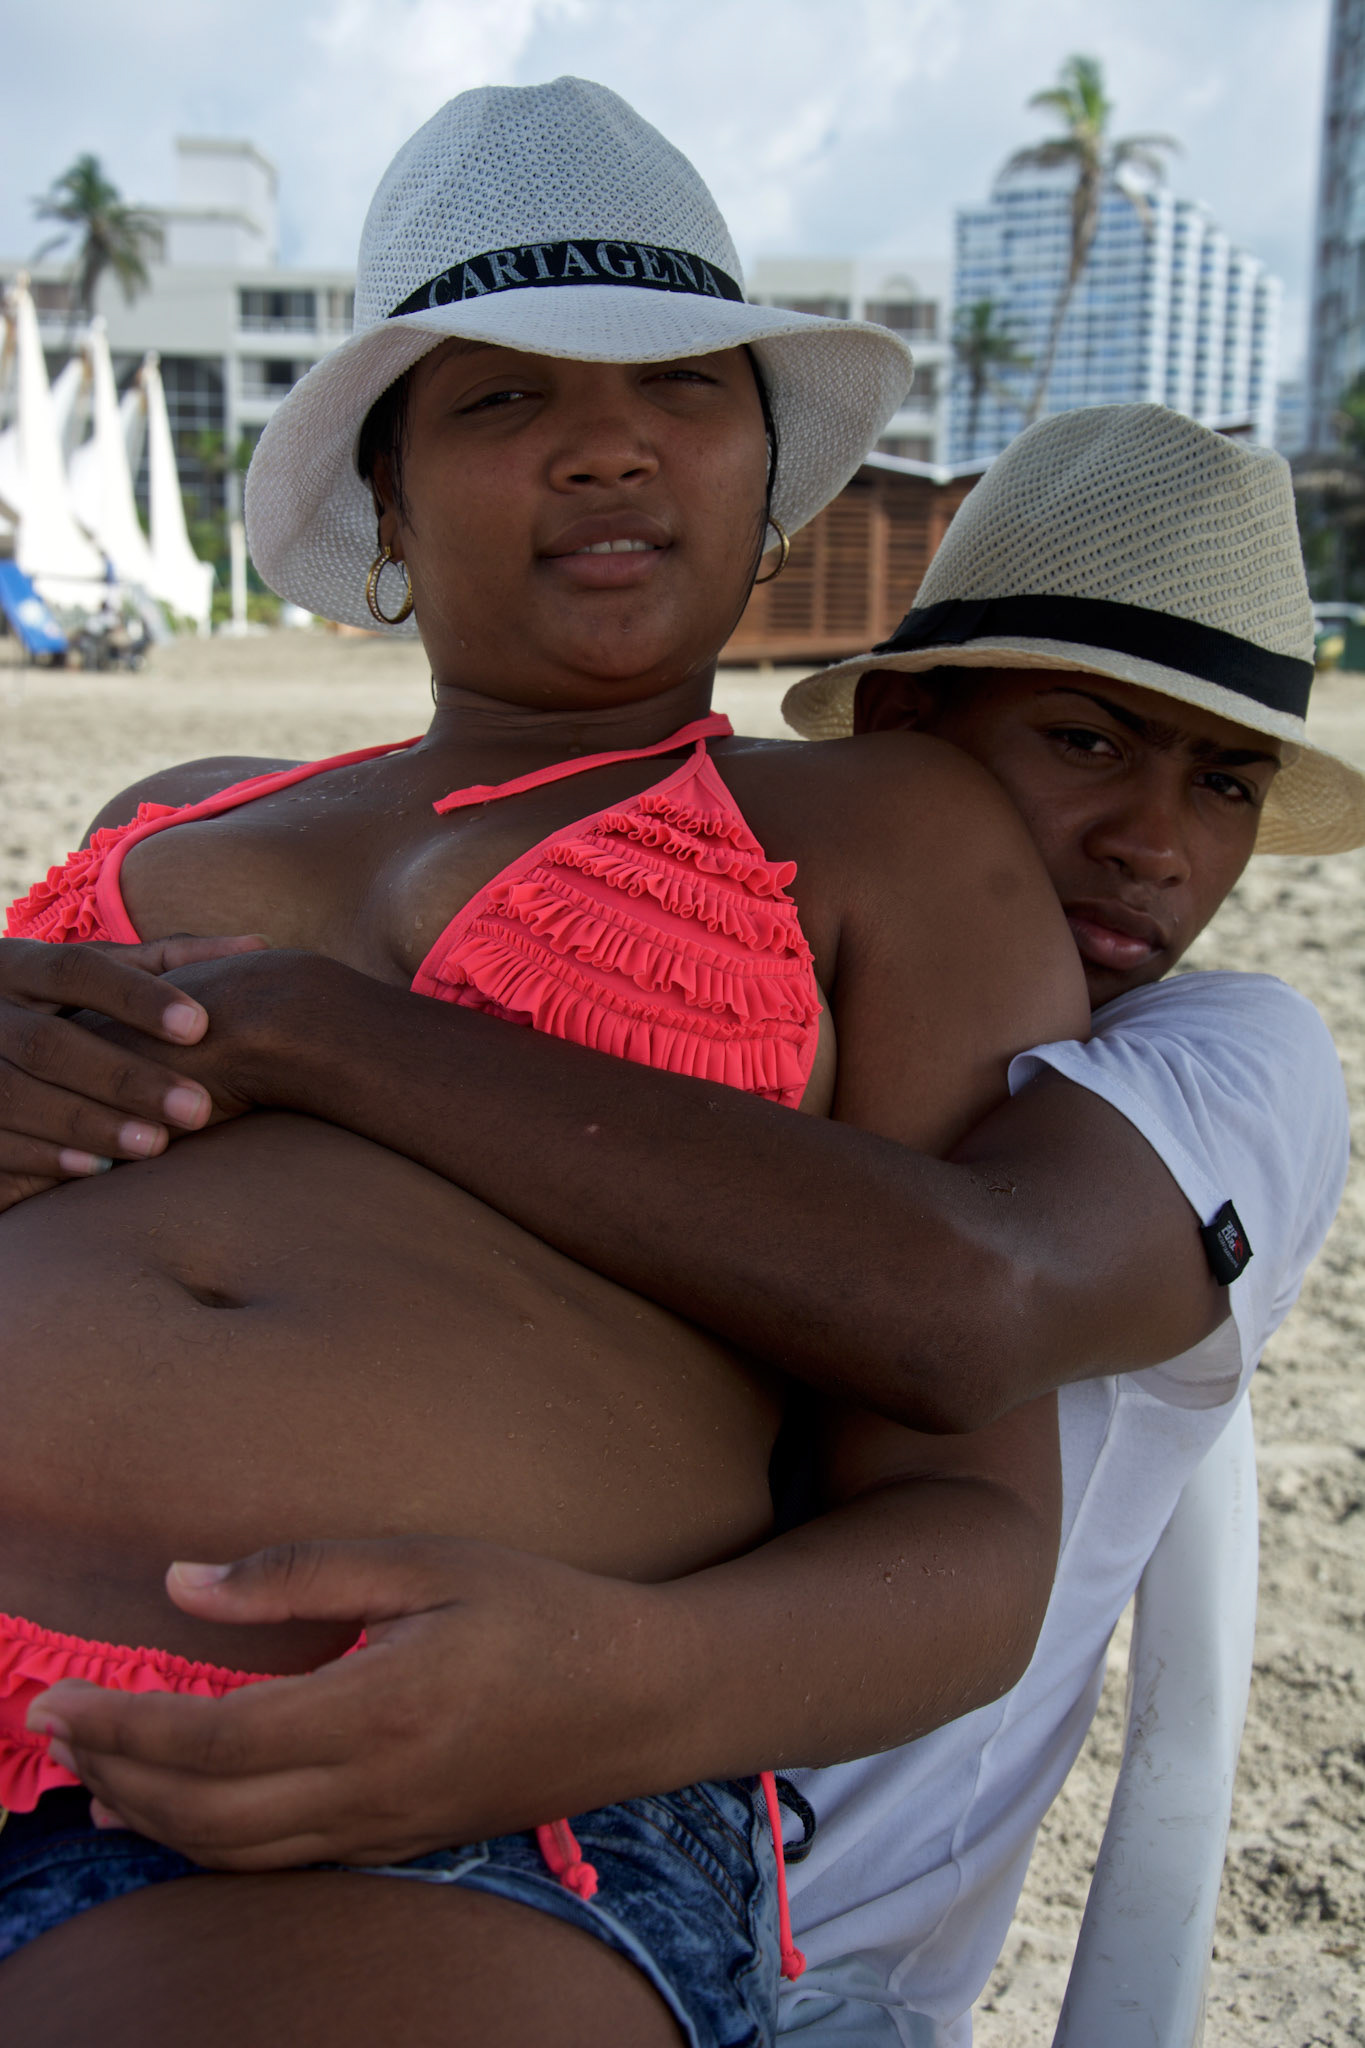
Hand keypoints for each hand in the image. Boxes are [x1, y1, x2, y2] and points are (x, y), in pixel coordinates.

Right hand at [0, 934, 265, 1207]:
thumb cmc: (54, 1006)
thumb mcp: (92, 975)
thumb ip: (167, 963)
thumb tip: (259, 946)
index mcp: (16, 964)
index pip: (76, 969)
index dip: (136, 998)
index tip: (202, 1027)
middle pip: (48, 1042)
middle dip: (125, 1078)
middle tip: (199, 1108)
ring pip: (16, 1095)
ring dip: (89, 1124)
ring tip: (157, 1146)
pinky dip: (42, 1157)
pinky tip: (96, 1172)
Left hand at [24, 1537, 677, 1870]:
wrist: (641, 1699)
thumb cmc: (540, 1611)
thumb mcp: (427, 1561)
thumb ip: (299, 1574)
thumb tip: (181, 1584)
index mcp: (377, 1710)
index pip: (212, 1741)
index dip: (119, 1728)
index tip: (55, 1702)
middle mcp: (372, 1791)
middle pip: (203, 1816)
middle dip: (114, 1778)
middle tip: (56, 1733)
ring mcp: (385, 1832)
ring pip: (233, 1855)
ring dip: (150, 1819)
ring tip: (95, 1774)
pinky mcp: (398, 1846)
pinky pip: (279, 1862)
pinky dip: (207, 1841)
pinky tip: (183, 1805)